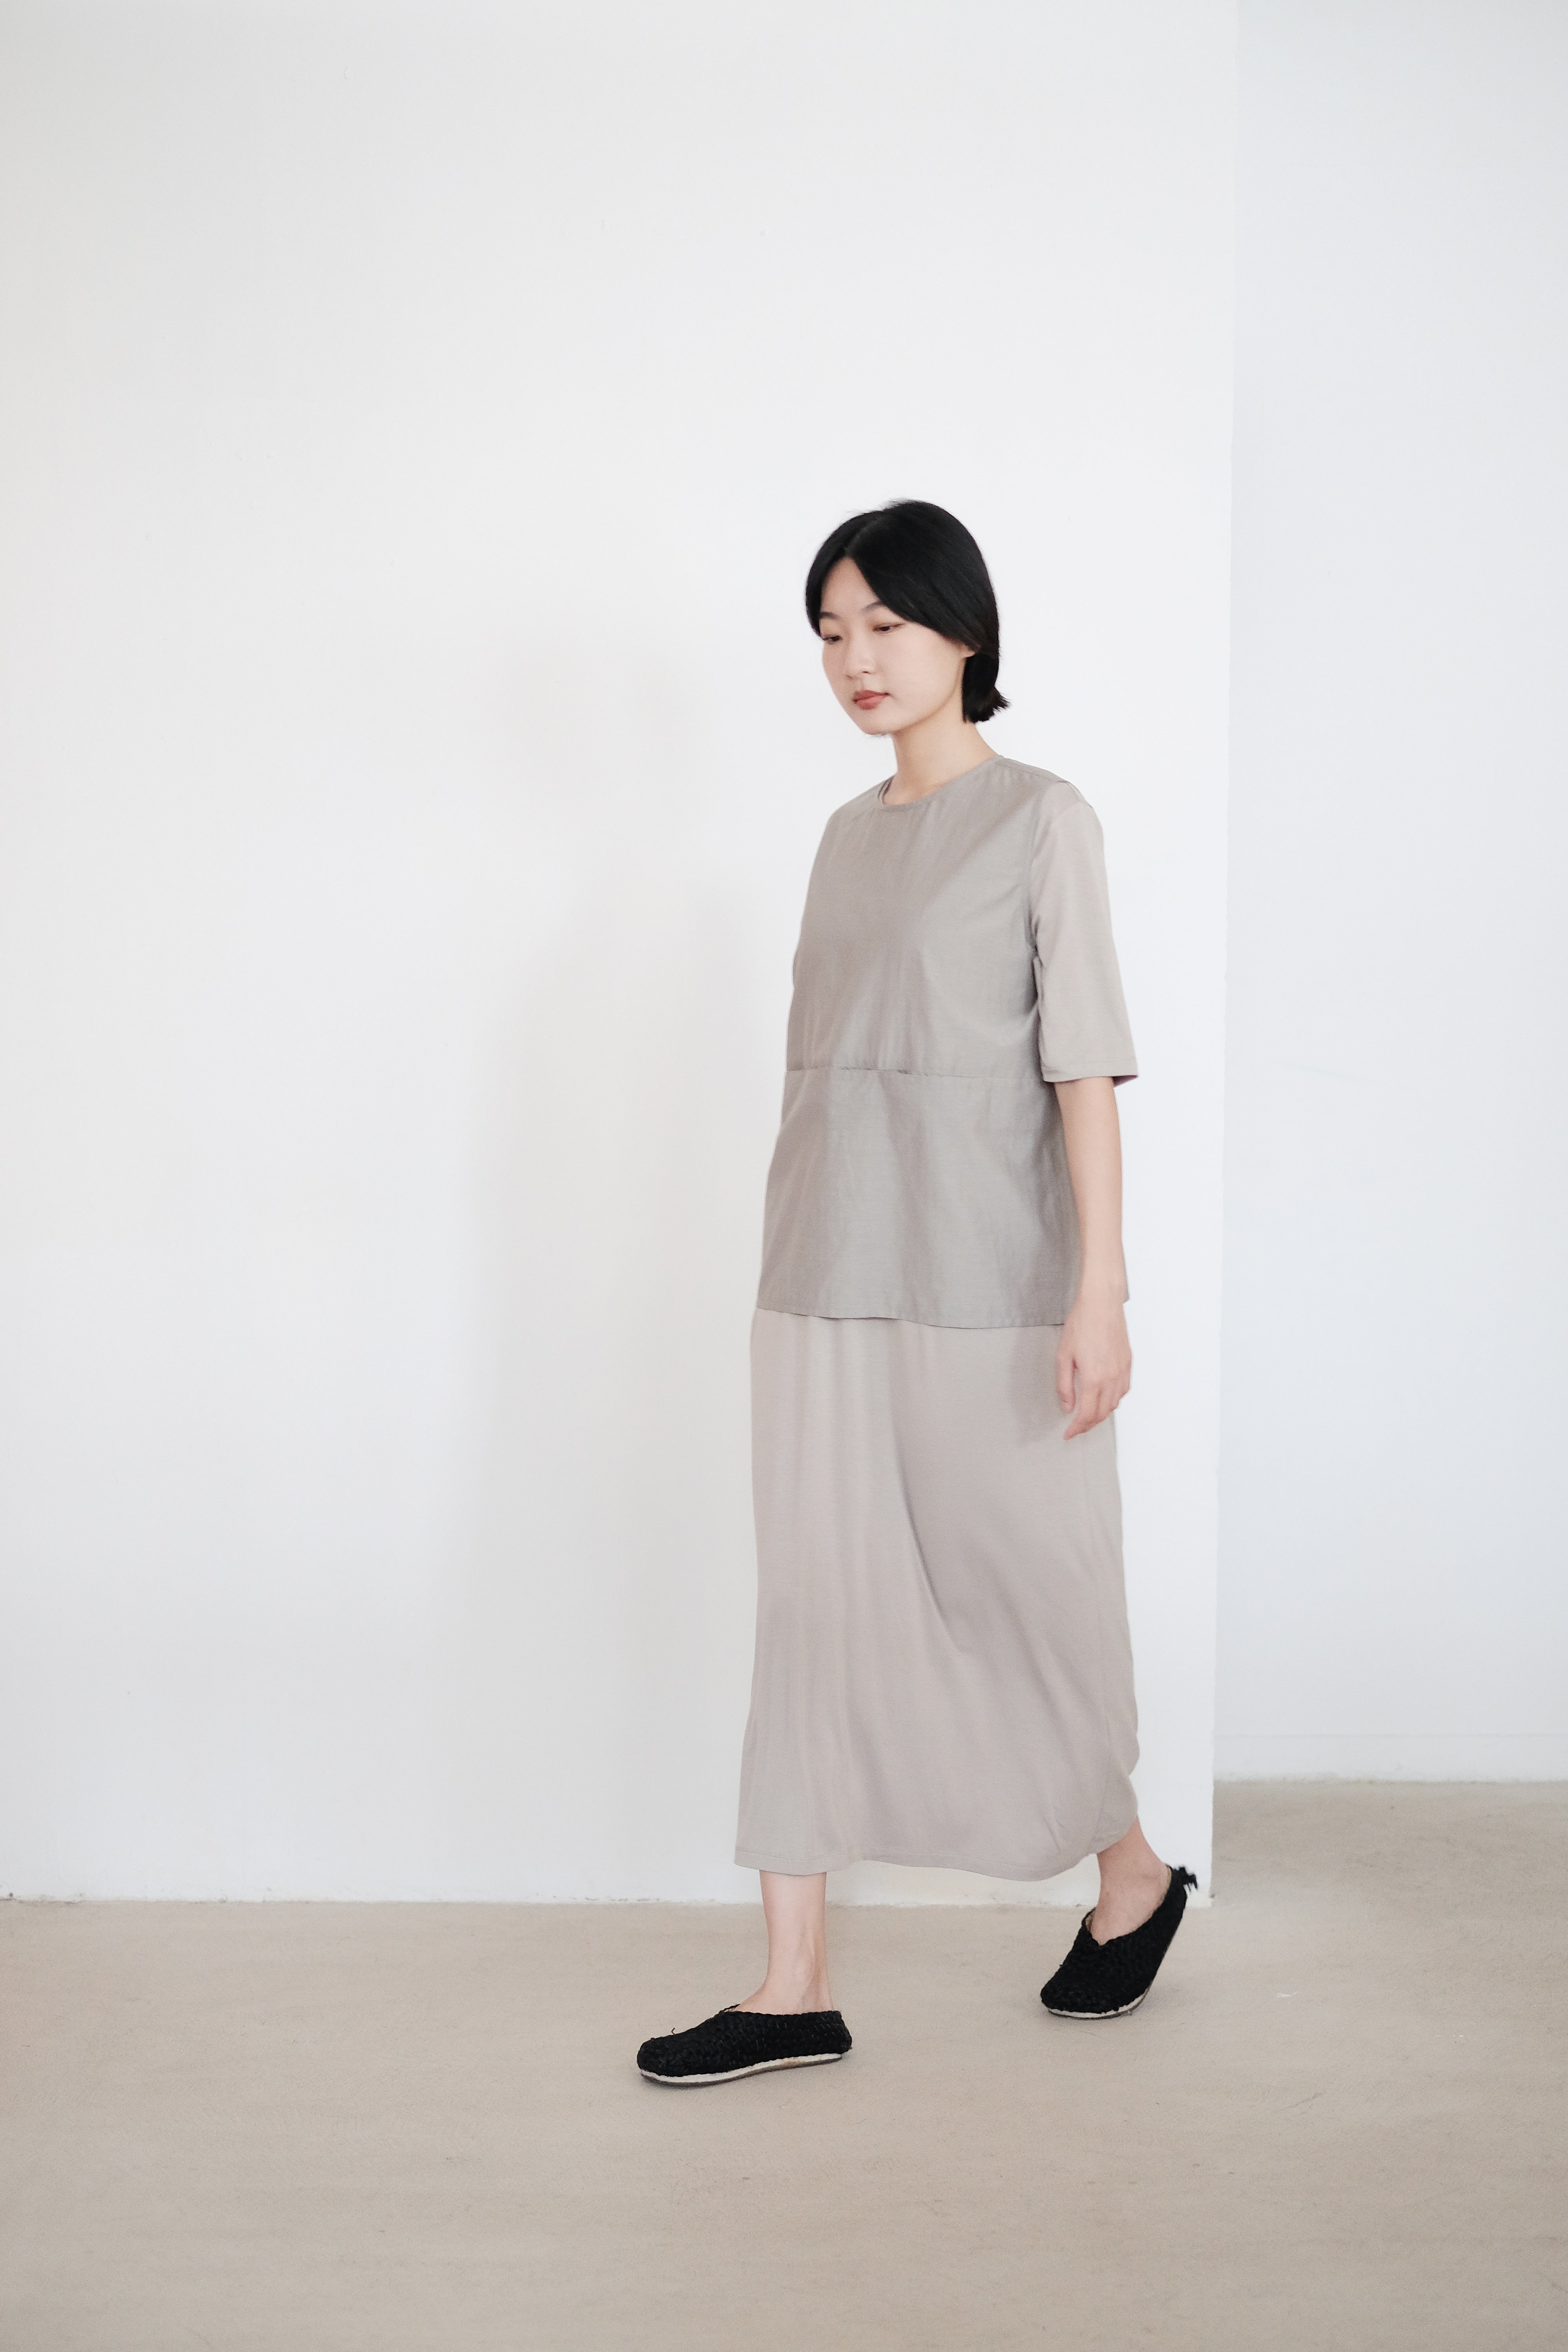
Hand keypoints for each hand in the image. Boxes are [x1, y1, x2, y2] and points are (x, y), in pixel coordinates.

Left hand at [1056, 1295, 1131, 1436]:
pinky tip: (1105, 1398)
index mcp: (1094, 1378)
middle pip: (1102, 1414)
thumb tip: (1067, 1406)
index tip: (1068, 1434)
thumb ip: (1065, 1385)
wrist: (1102, 1303)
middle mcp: (1112, 1378)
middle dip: (1088, 1425)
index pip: (1087, 1415)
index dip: (1077, 1429)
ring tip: (1088, 1416)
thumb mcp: (1064, 1355)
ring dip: (1101, 1414)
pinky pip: (1123, 1390)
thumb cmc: (1082, 1323)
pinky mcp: (1128, 1363)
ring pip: (1115, 1404)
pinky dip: (1113, 1401)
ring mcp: (1122, 1371)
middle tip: (1076, 1428)